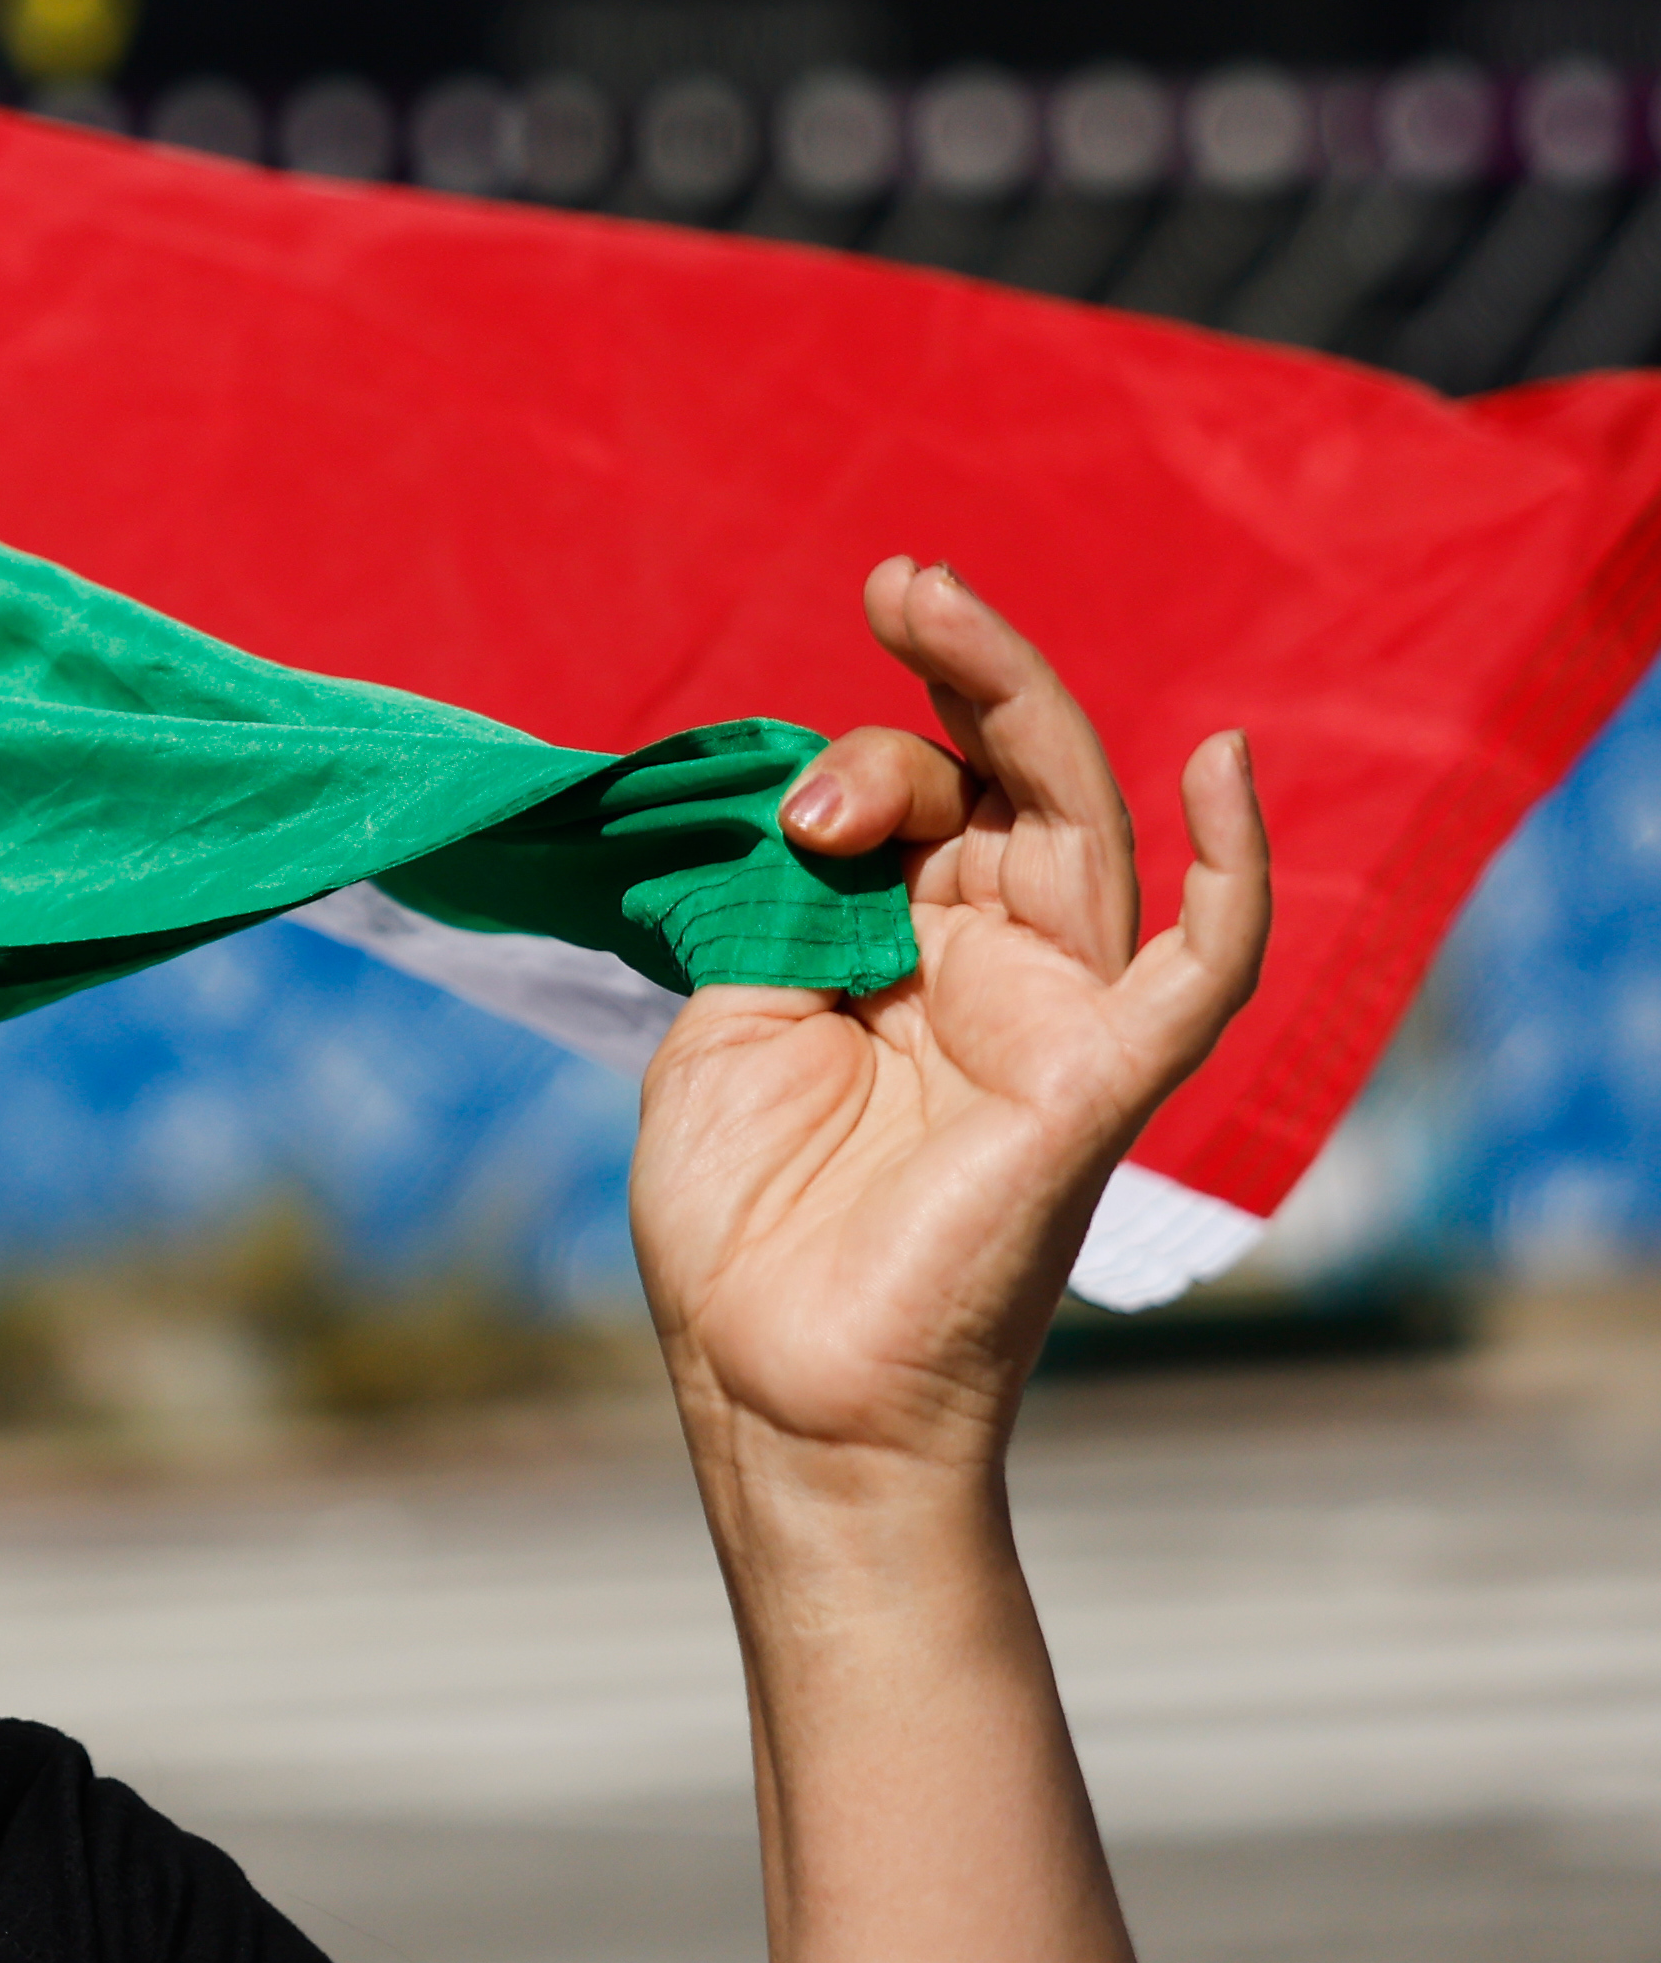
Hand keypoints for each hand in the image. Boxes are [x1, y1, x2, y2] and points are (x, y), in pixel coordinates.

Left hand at [630, 561, 1265, 1488]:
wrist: (770, 1382)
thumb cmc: (743, 1217)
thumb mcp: (729, 1013)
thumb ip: (777, 901)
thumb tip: (806, 803)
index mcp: (899, 952)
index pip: (912, 801)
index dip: (858, 752)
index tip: (780, 781)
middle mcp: (989, 971)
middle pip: (1009, 785)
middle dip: (954, 674)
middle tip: (897, 580)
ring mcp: (1051, 1021)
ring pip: (1079, 830)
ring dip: (1013, 708)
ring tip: (930, 605)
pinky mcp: (1095, 1084)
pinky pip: (1201, 975)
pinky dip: (1234, 873)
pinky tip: (1226, 768)